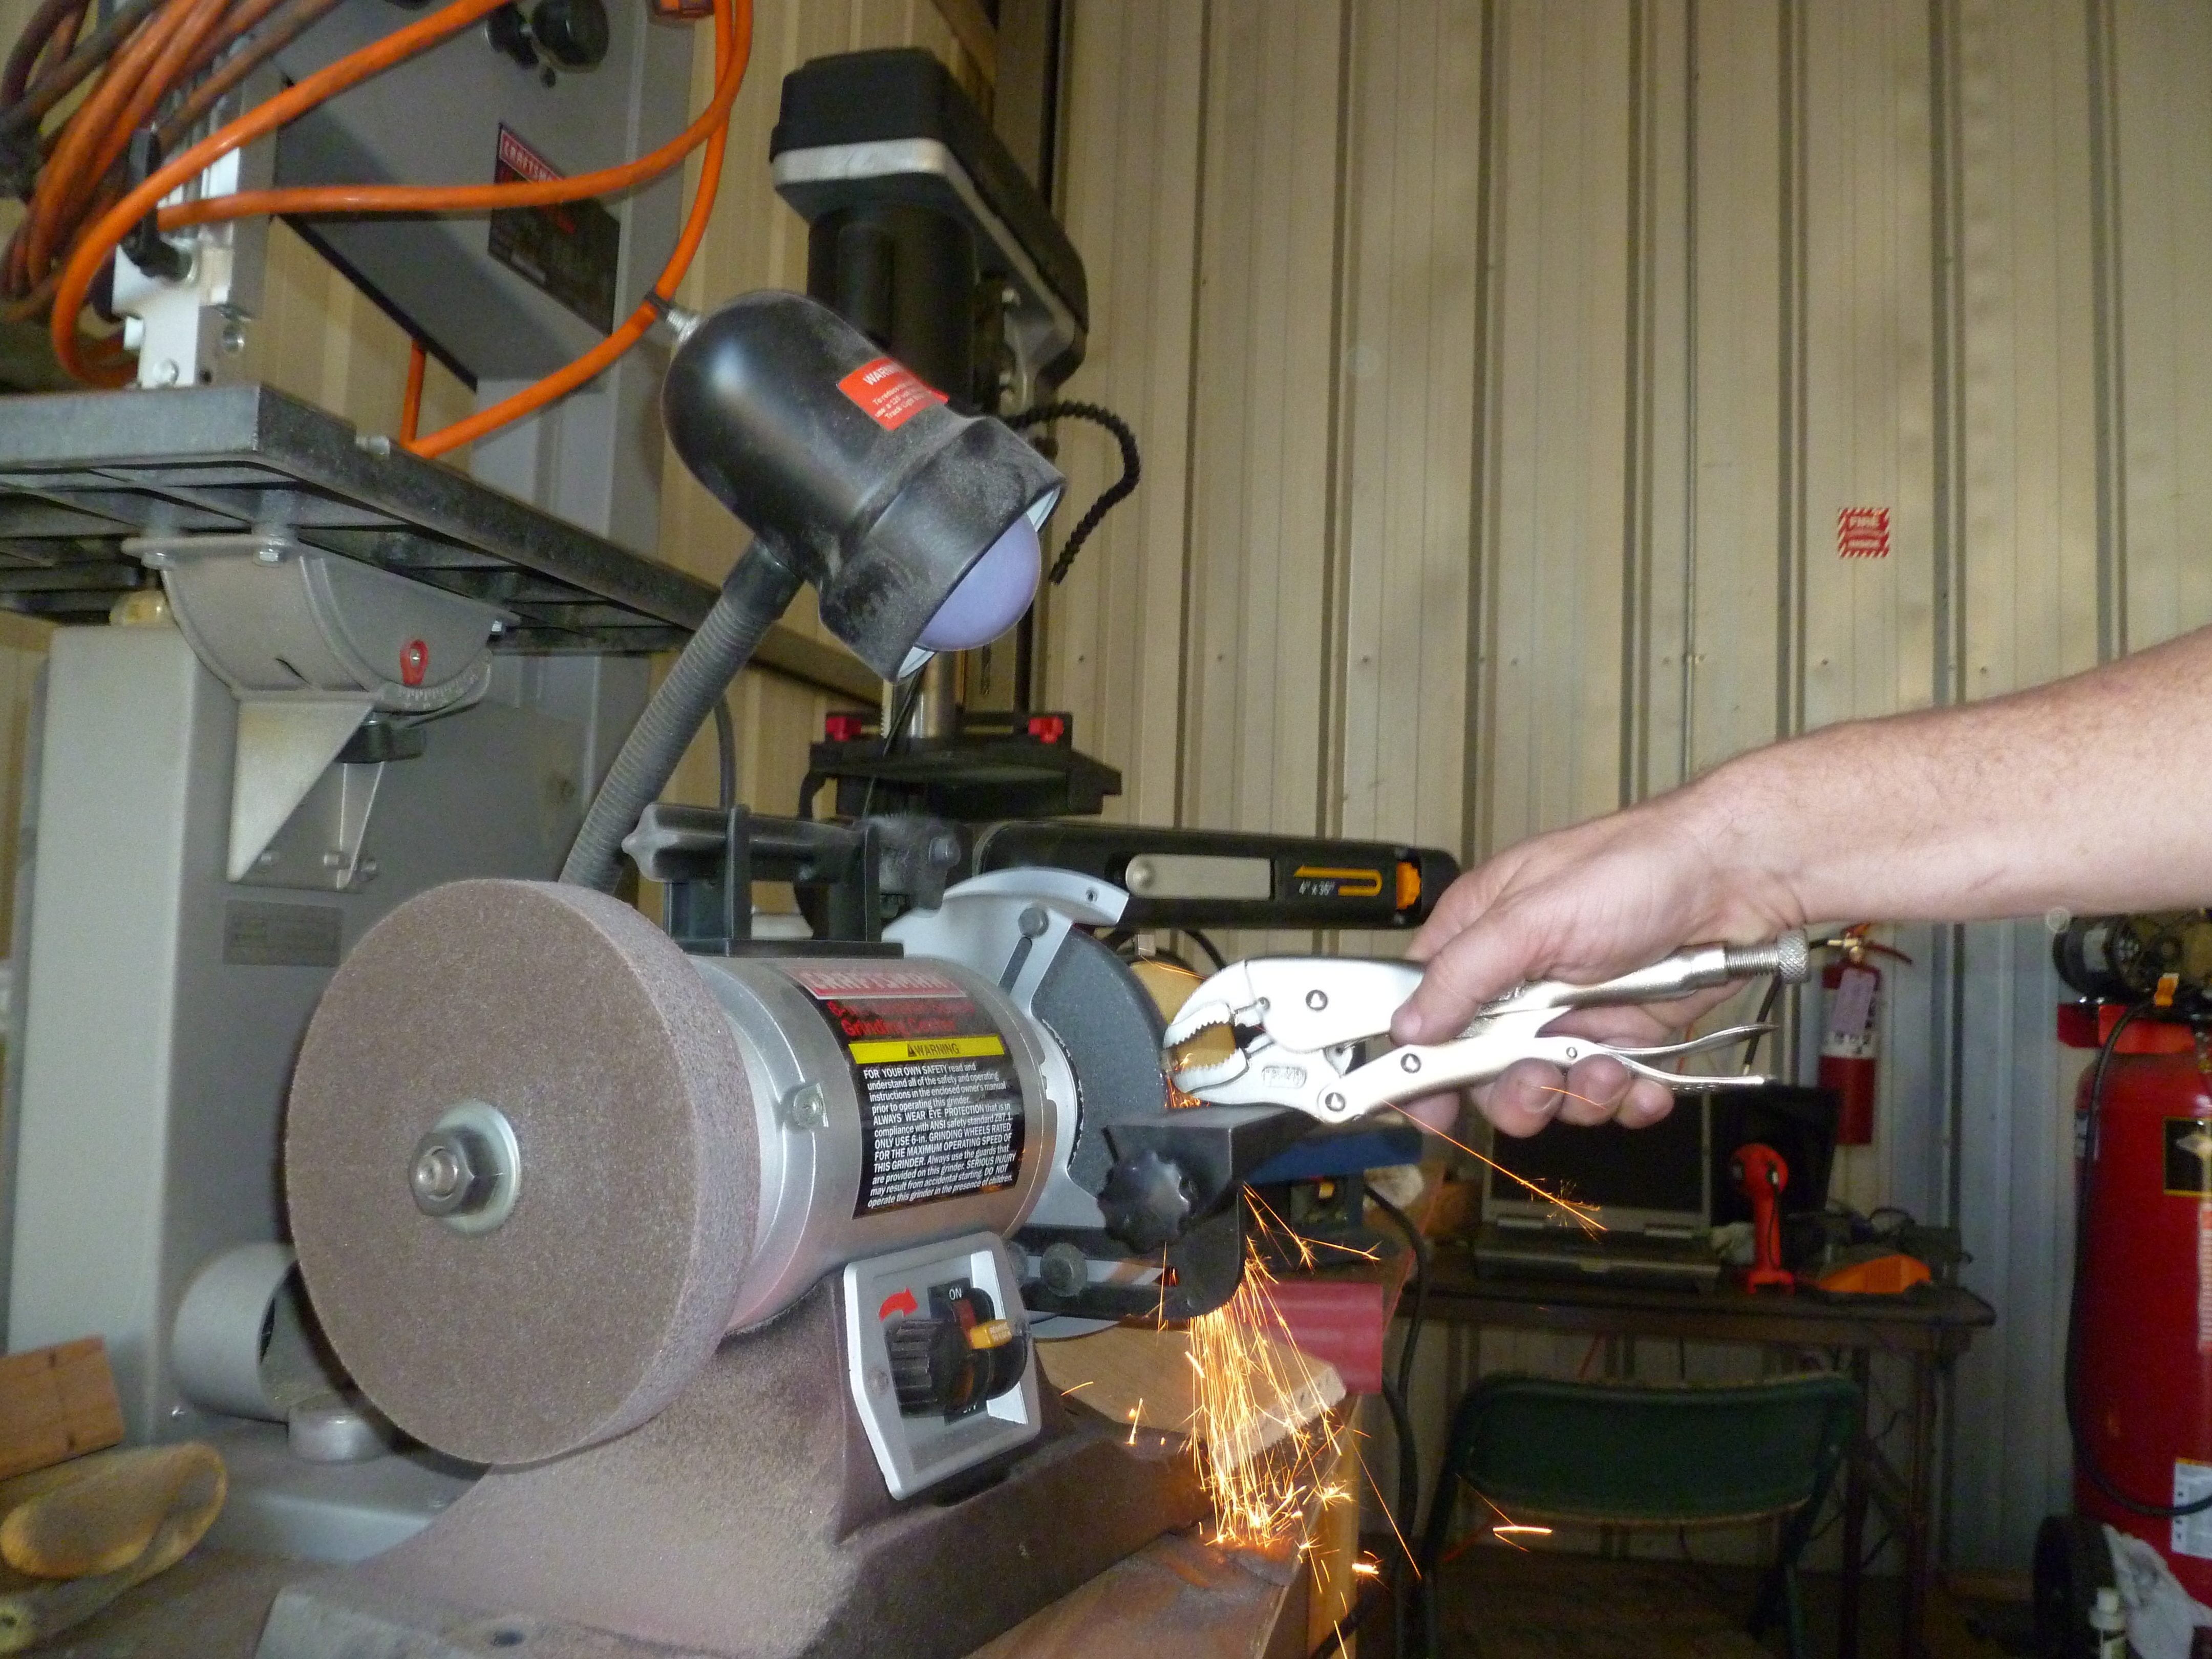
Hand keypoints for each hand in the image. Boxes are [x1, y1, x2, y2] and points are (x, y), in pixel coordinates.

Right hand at [1392, 785, 1800, 1133]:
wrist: (1734, 882)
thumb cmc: (1634, 867)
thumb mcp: (1531, 916)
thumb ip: (1464, 972)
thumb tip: (1408, 1023)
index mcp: (1479, 938)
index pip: (1423, 1009)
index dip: (1421, 1062)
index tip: (1429, 1107)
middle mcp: (1519, 984)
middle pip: (1483, 1071)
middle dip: (1515, 1090)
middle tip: (1538, 1080)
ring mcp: (1571, 1014)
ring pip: (1548, 1091)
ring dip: (1579, 1094)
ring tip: (1609, 1068)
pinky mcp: (1623, 1037)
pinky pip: (1608, 1095)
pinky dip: (1628, 1099)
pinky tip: (1643, 1081)